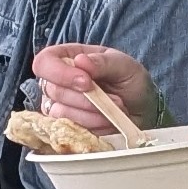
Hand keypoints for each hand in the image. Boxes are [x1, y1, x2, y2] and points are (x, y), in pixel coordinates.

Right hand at [34, 41, 164, 131]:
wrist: (143, 109)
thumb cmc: (130, 82)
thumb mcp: (124, 65)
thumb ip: (103, 62)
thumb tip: (80, 61)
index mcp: (66, 58)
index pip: (44, 63)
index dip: (60, 73)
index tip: (86, 82)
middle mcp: (57, 81)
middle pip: (53, 91)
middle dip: (86, 99)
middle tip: (115, 99)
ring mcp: (59, 106)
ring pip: (61, 113)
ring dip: (93, 114)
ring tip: (116, 109)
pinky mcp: (66, 127)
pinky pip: (70, 130)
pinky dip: (94, 126)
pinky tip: (109, 121)